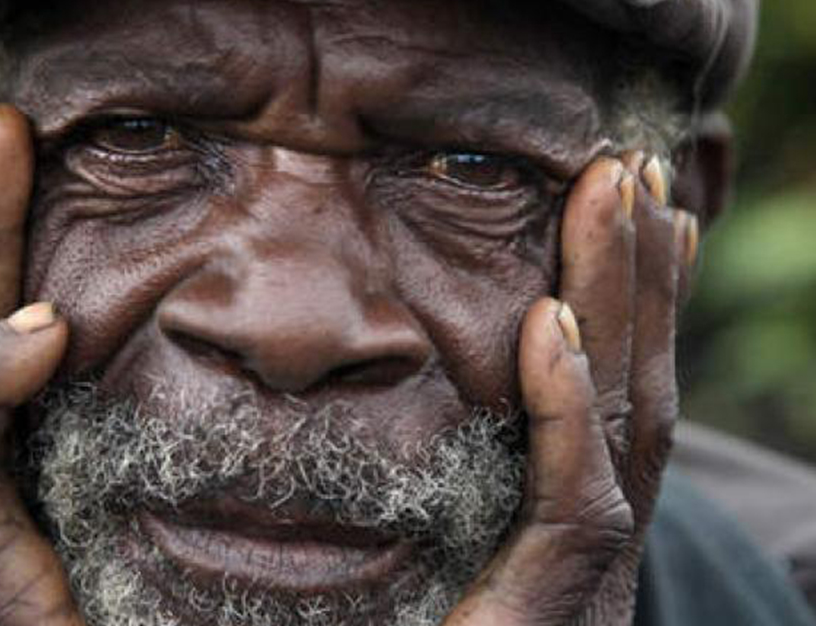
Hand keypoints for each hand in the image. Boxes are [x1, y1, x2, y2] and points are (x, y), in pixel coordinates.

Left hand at [443, 155, 696, 624]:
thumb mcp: (426, 539)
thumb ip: (436, 469)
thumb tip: (397, 383)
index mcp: (564, 513)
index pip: (606, 390)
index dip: (624, 298)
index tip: (627, 210)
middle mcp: (591, 537)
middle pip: (627, 385)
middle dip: (636, 275)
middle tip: (635, 170)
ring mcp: (586, 576)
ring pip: (619, 421)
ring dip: (621, 307)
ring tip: (627, 199)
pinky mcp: (558, 610)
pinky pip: (570, 500)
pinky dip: (564, 409)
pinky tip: (547, 325)